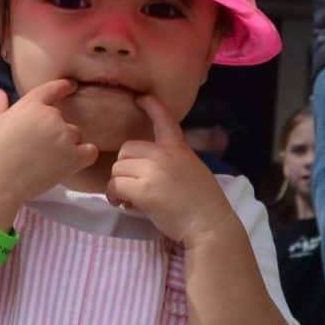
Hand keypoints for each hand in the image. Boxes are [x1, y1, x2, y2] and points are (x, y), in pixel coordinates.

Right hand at [0, 79, 96, 212]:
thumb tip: (0, 92)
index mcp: (31, 106)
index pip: (52, 89)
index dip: (64, 86)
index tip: (71, 85)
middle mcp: (52, 117)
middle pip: (62, 118)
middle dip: (54, 128)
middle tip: (40, 145)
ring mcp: (64, 137)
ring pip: (75, 134)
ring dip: (67, 142)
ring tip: (52, 157)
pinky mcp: (73, 158)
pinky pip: (90, 151)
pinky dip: (85, 154)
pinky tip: (75, 160)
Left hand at [107, 97, 235, 247]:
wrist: (210, 225)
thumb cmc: (203, 204)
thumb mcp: (193, 170)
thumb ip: (172, 161)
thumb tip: (147, 167)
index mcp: (179, 148)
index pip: (164, 119)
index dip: (151, 106)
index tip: (140, 98)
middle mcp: (165, 154)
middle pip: (127, 150)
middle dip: (125, 167)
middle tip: (131, 186)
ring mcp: (154, 171)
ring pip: (118, 168)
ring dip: (118, 184)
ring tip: (128, 199)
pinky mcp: (144, 190)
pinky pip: (115, 185)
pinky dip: (114, 196)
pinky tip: (123, 204)